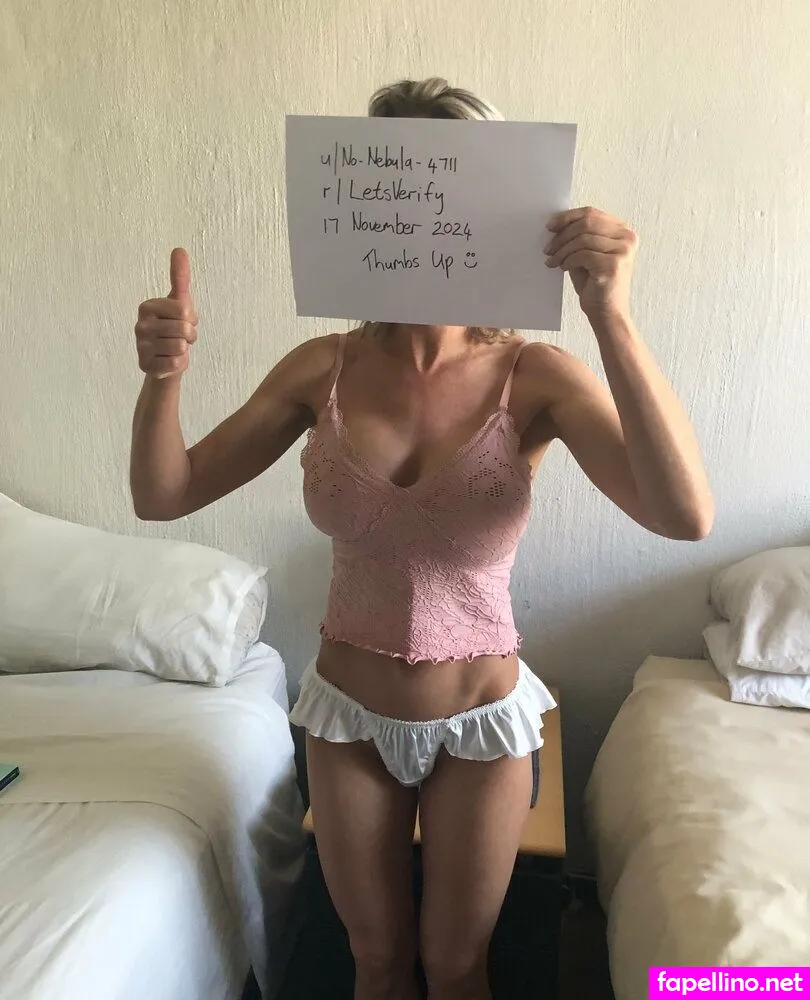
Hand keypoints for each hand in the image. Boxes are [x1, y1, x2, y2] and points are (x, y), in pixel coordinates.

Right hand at [134, 248, 197, 378]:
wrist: (165, 360)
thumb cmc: (173, 327)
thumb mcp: (179, 301)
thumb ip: (180, 277)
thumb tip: (179, 249)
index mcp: (147, 307)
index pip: (184, 310)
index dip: (191, 319)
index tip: (183, 321)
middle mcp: (140, 325)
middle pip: (183, 329)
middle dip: (189, 336)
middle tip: (180, 337)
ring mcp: (140, 346)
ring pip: (180, 348)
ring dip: (184, 351)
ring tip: (175, 348)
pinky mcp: (145, 365)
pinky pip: (175, 364)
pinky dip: (179, 365)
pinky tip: (170, 361)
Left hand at [544, 207, 637, 318]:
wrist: (606, 312)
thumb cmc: (596, 284)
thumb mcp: (586, 254)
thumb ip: (578, 237)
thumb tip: (556, 224)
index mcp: (623, 231)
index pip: (592, 213)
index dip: (568, 217)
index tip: (550, 226)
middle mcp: (627, 237)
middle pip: (587, 223)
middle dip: (562, 234)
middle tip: (548, 248)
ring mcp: (622, 250)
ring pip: (582, 239)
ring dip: (562, 250)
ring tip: (553, 260)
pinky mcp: (613, 264)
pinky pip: (582, 254)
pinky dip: (568, 260)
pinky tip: (563, 267)